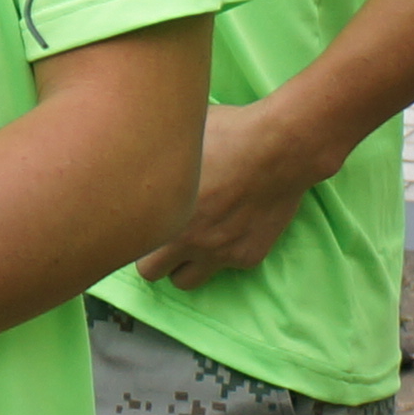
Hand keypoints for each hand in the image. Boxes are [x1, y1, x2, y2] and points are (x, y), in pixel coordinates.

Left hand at [135, 98, 318, 289]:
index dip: (139, 232)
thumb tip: (145, 155)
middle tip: (166, 236)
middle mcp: (188, 241)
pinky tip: (234, 222)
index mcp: (165, 213)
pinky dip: (226, 251)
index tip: (149, 220)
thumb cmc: (229, 134)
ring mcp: (220, 253)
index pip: (133, 245)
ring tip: (195, 238)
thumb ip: (158, 162)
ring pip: (188, 281)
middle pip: (153, 273)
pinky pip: (227, 265)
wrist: (280, 149)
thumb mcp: (179, 139)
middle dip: (156, 256)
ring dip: (186, 264)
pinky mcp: (248, 256)